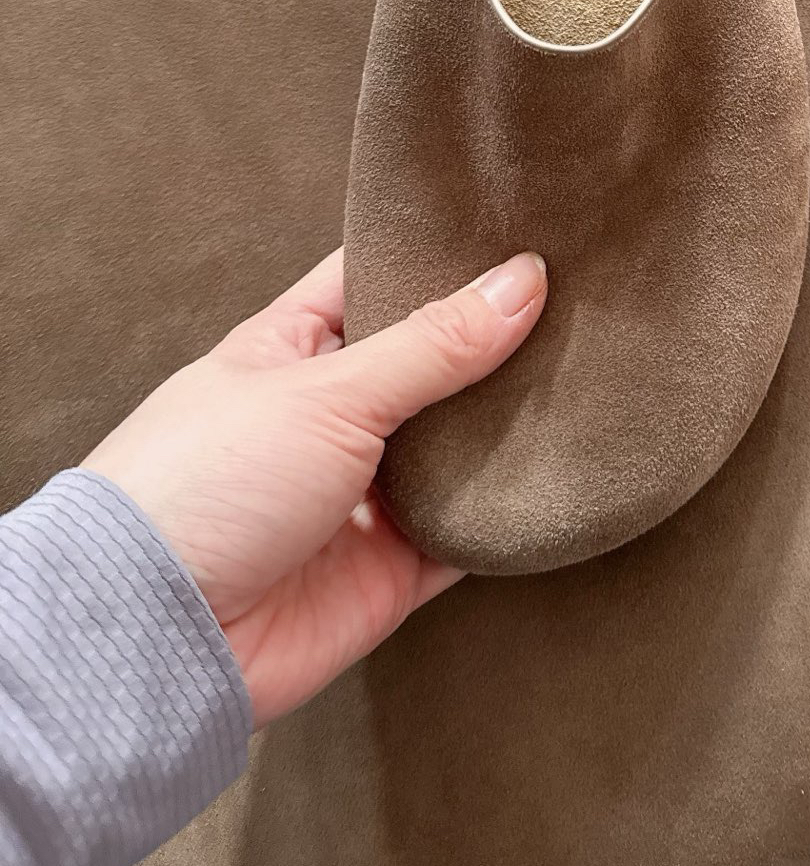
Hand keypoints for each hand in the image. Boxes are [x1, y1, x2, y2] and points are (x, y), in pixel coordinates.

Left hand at [83, 246, 546, 726]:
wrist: (156, 639)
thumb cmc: (205, 485)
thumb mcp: (328, 390)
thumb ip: (434, 343)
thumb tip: (524, 280)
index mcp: (293, 349)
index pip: (375, 276)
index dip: (438, 251)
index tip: (519, 226)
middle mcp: (331, 417)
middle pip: (431, 364)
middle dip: (494, 341)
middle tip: (582, 302)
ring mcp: (363, 495)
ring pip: (459, 447)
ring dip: (511, 424)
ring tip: (596, 375)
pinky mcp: (391, 569)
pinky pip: (468, 531)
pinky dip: (509, 512)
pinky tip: (568, 474)